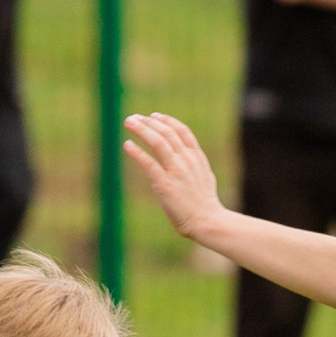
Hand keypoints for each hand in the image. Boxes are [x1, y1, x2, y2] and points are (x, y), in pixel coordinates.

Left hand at [122, 113, 225, 240]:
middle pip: (167, 133)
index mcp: (197, 158)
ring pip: (158, 142)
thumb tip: (186, 160)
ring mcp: (176, 171)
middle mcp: (187, 160)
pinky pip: (149, 163)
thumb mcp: (205, 178)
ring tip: (129, 122)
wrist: (208, 221)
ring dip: (142, 130)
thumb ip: (194, 166)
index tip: (154, 115)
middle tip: (134, 117)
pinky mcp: (165, 184)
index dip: (166, 121)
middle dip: (149, 122)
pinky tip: (127, 145)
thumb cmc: (205, 205)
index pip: (182, 131)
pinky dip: (137, 152)